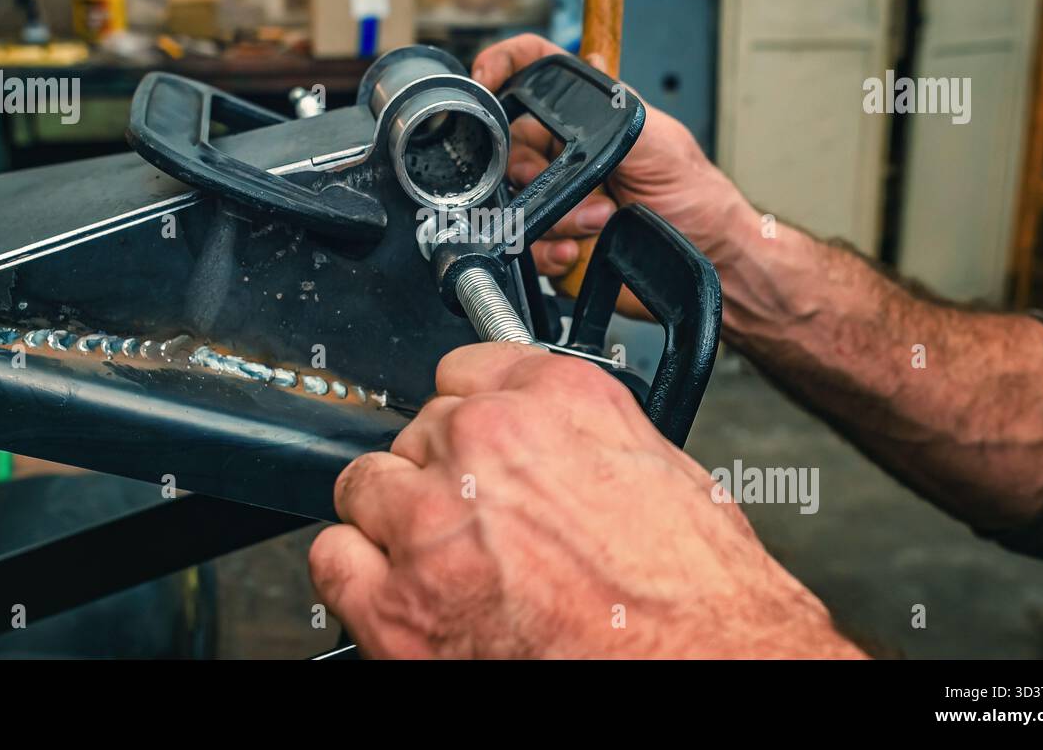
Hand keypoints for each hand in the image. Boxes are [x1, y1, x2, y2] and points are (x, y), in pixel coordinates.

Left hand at [309, 343, 863, 658]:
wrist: (709, 673)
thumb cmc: (701, 598)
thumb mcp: (663, 472)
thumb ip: (582, 434)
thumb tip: (547, 436)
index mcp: (556, 401)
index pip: (466, 369)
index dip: (470, 412)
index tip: (471, 436)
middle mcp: (487, 446)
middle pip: (418, 430)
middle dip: (441, 473)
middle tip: (474, 519)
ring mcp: (435, 527)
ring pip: (365, 485)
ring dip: (392, 518)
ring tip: (436, 557)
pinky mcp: (399, 607)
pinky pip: (334, 560)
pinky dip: (356, 575)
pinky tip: (397, 592)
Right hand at [471, 35, 756, 291]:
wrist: (709, 260)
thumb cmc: (697, 199)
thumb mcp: (660, 143)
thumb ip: (617, 111)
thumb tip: (588, 68)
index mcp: (587, 122)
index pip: (536, 78)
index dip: (505, 67)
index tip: (486, 76)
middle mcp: (566, 158)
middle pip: (510, 150)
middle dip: (531, 172)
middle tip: (570, 184)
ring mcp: (559, 201)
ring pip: (514, 202)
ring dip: (552, 217)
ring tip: (598, 221)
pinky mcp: (556, 243)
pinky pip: (526, 246)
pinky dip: (547, 251)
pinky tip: (576, 251)